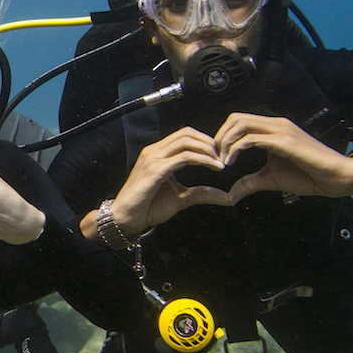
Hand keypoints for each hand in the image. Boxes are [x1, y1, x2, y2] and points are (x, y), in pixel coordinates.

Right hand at [86, 127, 232, 241]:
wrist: (126, 218)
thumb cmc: (148, 207)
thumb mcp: (180, 198)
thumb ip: (200, 193)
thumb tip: (226, 197)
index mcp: (158, 154)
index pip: (184, 135)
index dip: (204, 141)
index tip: (218, 156)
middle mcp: (154, 152)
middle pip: (187, 133)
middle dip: (209, 142)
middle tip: (222, 157)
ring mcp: (153, 159)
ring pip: (186, 142)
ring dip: (208, 150)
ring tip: (220, 163)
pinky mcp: (155, 170)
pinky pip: (184, 158)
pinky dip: (203, 160)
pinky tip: (214, 167)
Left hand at [214, 113, 352, 203]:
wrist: (338, 178)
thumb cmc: (309, 176)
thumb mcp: (272, 179)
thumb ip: (250, 182)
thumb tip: (231, 194)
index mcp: (273, 129)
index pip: (239, 121)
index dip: (223, 136)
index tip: (217, 156)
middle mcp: (276, 125)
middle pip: (236, 118)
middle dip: (220, 136)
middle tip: (215, 157)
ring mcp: (281, 131)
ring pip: (242, 124)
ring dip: (225, 142)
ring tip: (222, 161)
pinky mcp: (285, 142)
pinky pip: (252, 138)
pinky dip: (236, 149)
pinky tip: (231, 163)